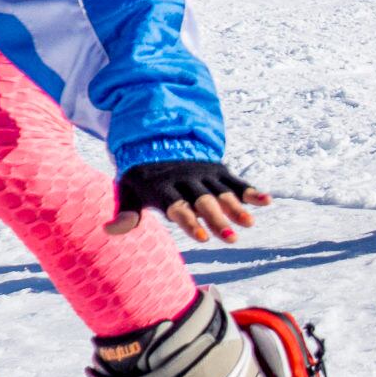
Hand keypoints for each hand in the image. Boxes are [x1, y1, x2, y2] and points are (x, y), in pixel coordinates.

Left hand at [106, 161, 271, 242]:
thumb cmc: (142, 174)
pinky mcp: (218, 171)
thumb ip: (126, 211)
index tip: (200, 237)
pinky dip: (250, 191)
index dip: (188, 221)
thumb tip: (109, 231)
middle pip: (203, 202)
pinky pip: (236, 182)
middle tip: (230, 239)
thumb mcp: (128, 189)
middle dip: (217, 220)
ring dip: (236, 209)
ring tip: (249, 224)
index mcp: (163, 187)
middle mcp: (186, 181)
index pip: (177, 207)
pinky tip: (266, 200)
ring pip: (222, 194)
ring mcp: (204, 175)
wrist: (158, 137)